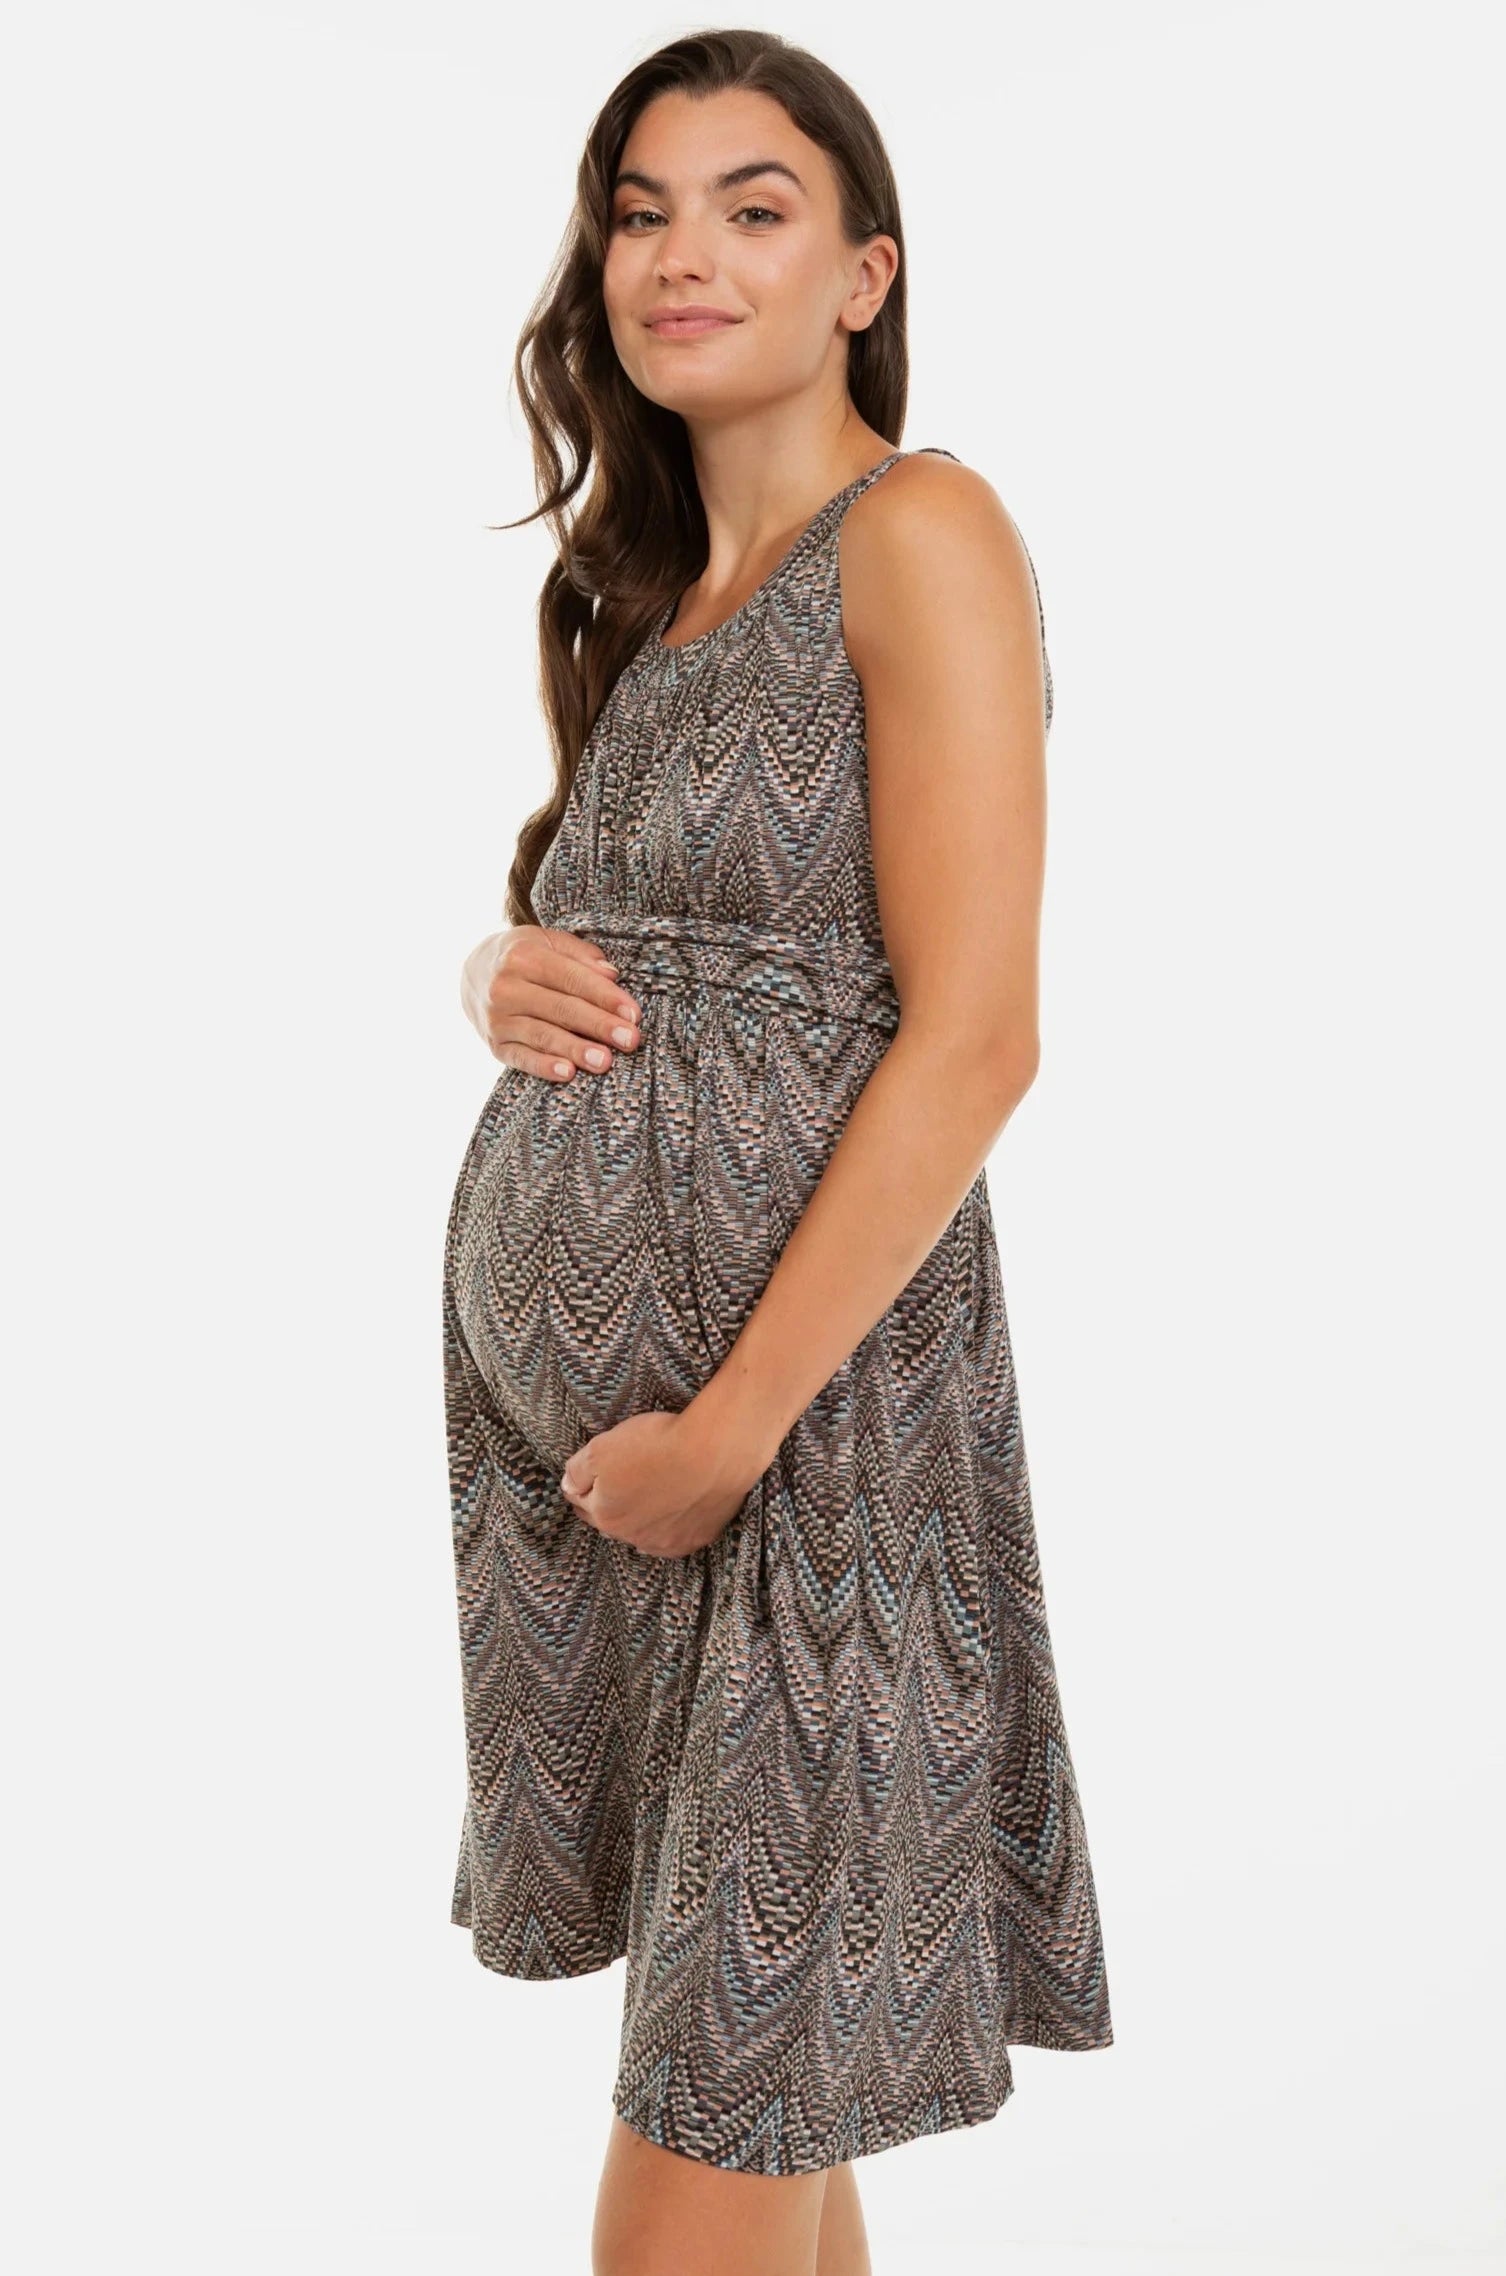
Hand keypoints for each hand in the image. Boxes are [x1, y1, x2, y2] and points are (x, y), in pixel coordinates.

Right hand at [460, 924, 642, 1082]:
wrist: (473, 975)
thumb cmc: (523, 957)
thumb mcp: (548, 942)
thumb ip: (581, 955)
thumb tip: (611, 975)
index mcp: (522, 956)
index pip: (572, 978)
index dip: (605, 997)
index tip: (633, 1014)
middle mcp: (505, 987)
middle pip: (561, 1008)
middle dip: (598, 1025)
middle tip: (630, 1040)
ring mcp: (497, 1018)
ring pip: (542, 1035)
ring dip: (575, 1050)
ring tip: (605, 1061)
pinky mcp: (494, 1044)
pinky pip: (521, 1057)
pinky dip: (543, 1066)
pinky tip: (567, 1073)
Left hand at [559, 1406, 764, 1558]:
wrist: (714, 1452)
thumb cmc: (656, 1446)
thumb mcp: (601, 1448)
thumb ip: (576, 1470)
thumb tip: (568, 1485)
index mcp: (606, 1515)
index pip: (582, 1502)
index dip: (581, 1487)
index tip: (583, 1479)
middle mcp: (634, 1537)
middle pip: (612, 1521)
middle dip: (608, 1506)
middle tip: (612, 1488)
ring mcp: (667, 1541)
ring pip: (643, 1533)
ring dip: (640, 1519)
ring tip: (645, 1499)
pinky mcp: (697, 1538)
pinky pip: (676, 1536)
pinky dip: (671, 1525)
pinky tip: (674, 1511)